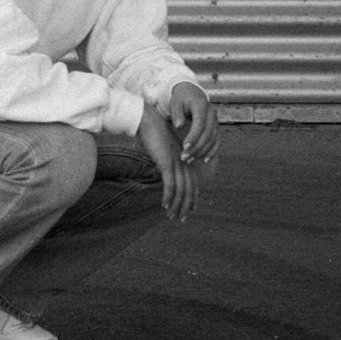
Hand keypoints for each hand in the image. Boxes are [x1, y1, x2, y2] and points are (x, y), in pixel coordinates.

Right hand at [137, 106, 198, 221]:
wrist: (148, 121)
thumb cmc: (154, 133)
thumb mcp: (164, 149)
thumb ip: (167, 160)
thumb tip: (165, 170)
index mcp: (185, 159)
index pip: (192, 183)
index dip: (192, 197)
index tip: (190, 209)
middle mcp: (183, 162)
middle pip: (189, 189)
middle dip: (185, 206)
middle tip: (181, 218)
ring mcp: (176, 163)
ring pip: (180, 190)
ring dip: (176, 205)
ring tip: (172, 216)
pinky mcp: (167, 163)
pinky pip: (170, 184)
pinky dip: (169, 196)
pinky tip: (165, 205)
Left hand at [170, 81, 219, 165]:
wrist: (191, 92)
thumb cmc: (181, 98)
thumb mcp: (175, 102)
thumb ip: (177, 114)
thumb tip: (178, 126)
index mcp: (201, 105)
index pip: (199, 123)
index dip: (193, 137)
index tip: (184, 148)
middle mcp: (211, 113)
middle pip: (207, 133)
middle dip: (196, 148)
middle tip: (184, 158)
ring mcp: (215, 120)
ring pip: (212, 139)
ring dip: (202, 152)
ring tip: (190, 160)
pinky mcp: (216, 127)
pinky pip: (217, 141)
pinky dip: (212, 151)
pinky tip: (205, 160)